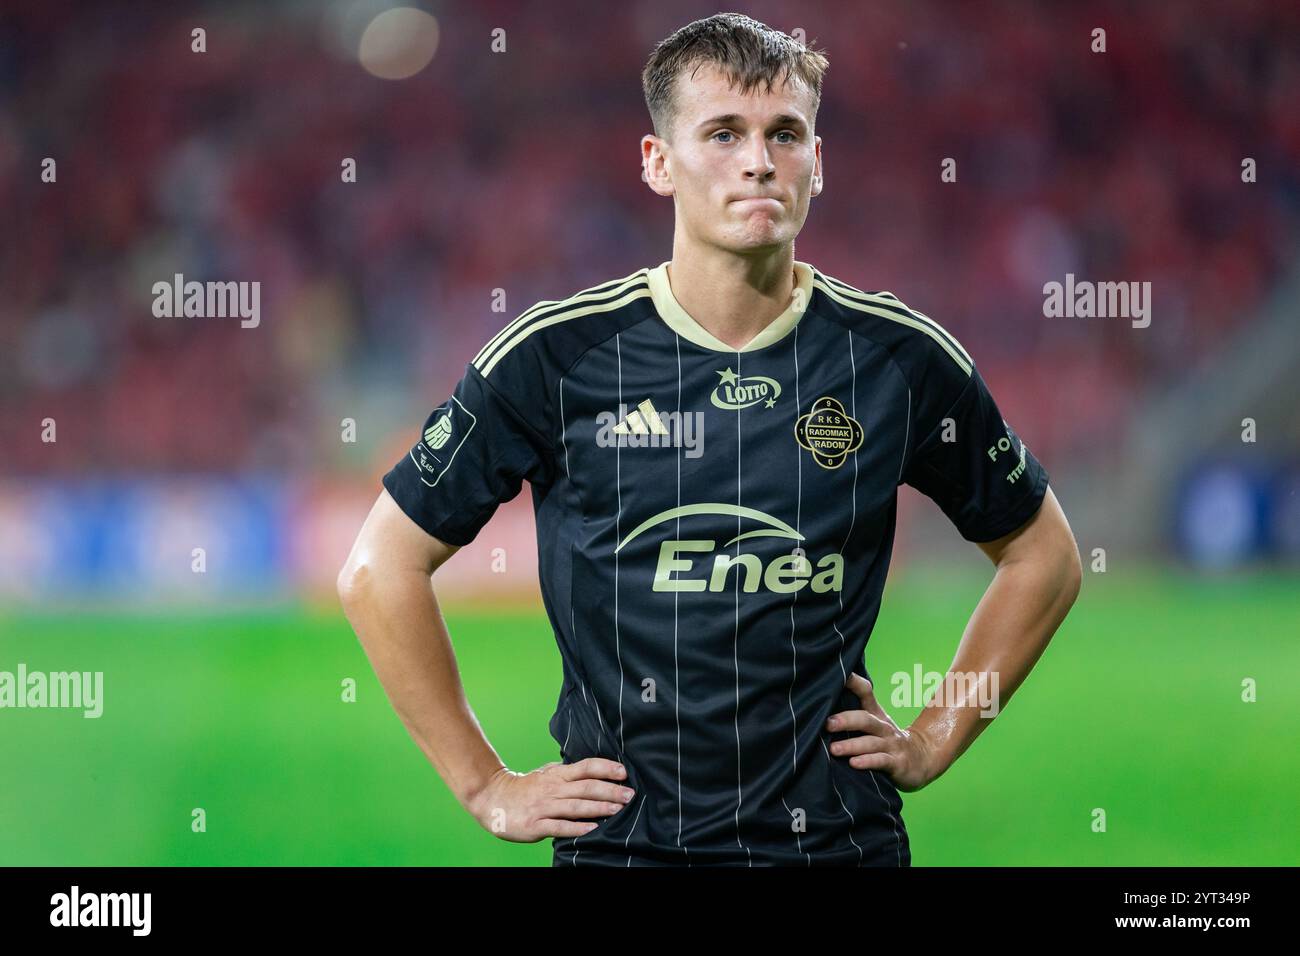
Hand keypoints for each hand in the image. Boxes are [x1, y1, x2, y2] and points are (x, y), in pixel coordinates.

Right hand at [467, 758, 635, 841]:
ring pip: (576, 806)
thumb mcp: (545, 774)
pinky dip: (576, 828)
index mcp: (557, 775)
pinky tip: (592, 830)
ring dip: (598, 808)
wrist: (492, 799)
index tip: (623, 772)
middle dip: (610, 790)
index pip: (585, 767)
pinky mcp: (536, 825)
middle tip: (630, 795)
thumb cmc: (523, 788)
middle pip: (585, 787)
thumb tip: (590, 769)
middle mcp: (553, 789)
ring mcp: (544, 807)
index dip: (605, 768)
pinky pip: (559, 827)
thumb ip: (566, 772)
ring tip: (617, 810)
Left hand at [826, 673, 938, 792]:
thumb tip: (821, 705)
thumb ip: (853, 715)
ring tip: (834, 748)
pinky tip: (854, 763)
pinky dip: (868, 762)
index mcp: (876, 714)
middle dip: (846, 720)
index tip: (839, 677)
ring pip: (871, 742)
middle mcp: (883, 727)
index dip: (853, 683)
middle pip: (865, 719)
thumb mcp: (875, 724)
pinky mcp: (897, 763)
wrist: (922, 758)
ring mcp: (891, 744)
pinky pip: (881, 761)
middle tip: (827, 724)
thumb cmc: (888, 740)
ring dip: (851, 745)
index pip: (866, 692)